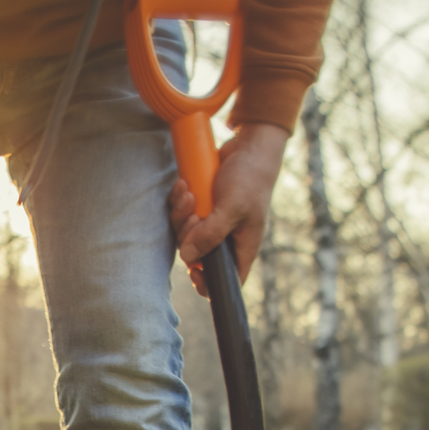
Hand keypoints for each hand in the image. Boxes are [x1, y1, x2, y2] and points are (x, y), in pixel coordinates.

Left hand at [168, 122, 289, 296]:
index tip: (193, 271)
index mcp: (241, 246)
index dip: (207, 283)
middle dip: (187, 233)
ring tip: (189, 193)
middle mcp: (225, 238)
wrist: (249, 146)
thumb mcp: (232, 208)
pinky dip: (178, 200)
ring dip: (181, 213)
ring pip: (183, 232)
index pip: (225, 279)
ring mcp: (211, 222)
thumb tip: (187, 257)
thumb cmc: (249, 178)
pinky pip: (180, 212)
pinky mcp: (201, 206)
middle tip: (194, 215)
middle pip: (194, 253)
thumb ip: (211, 235)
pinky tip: (183, 185)